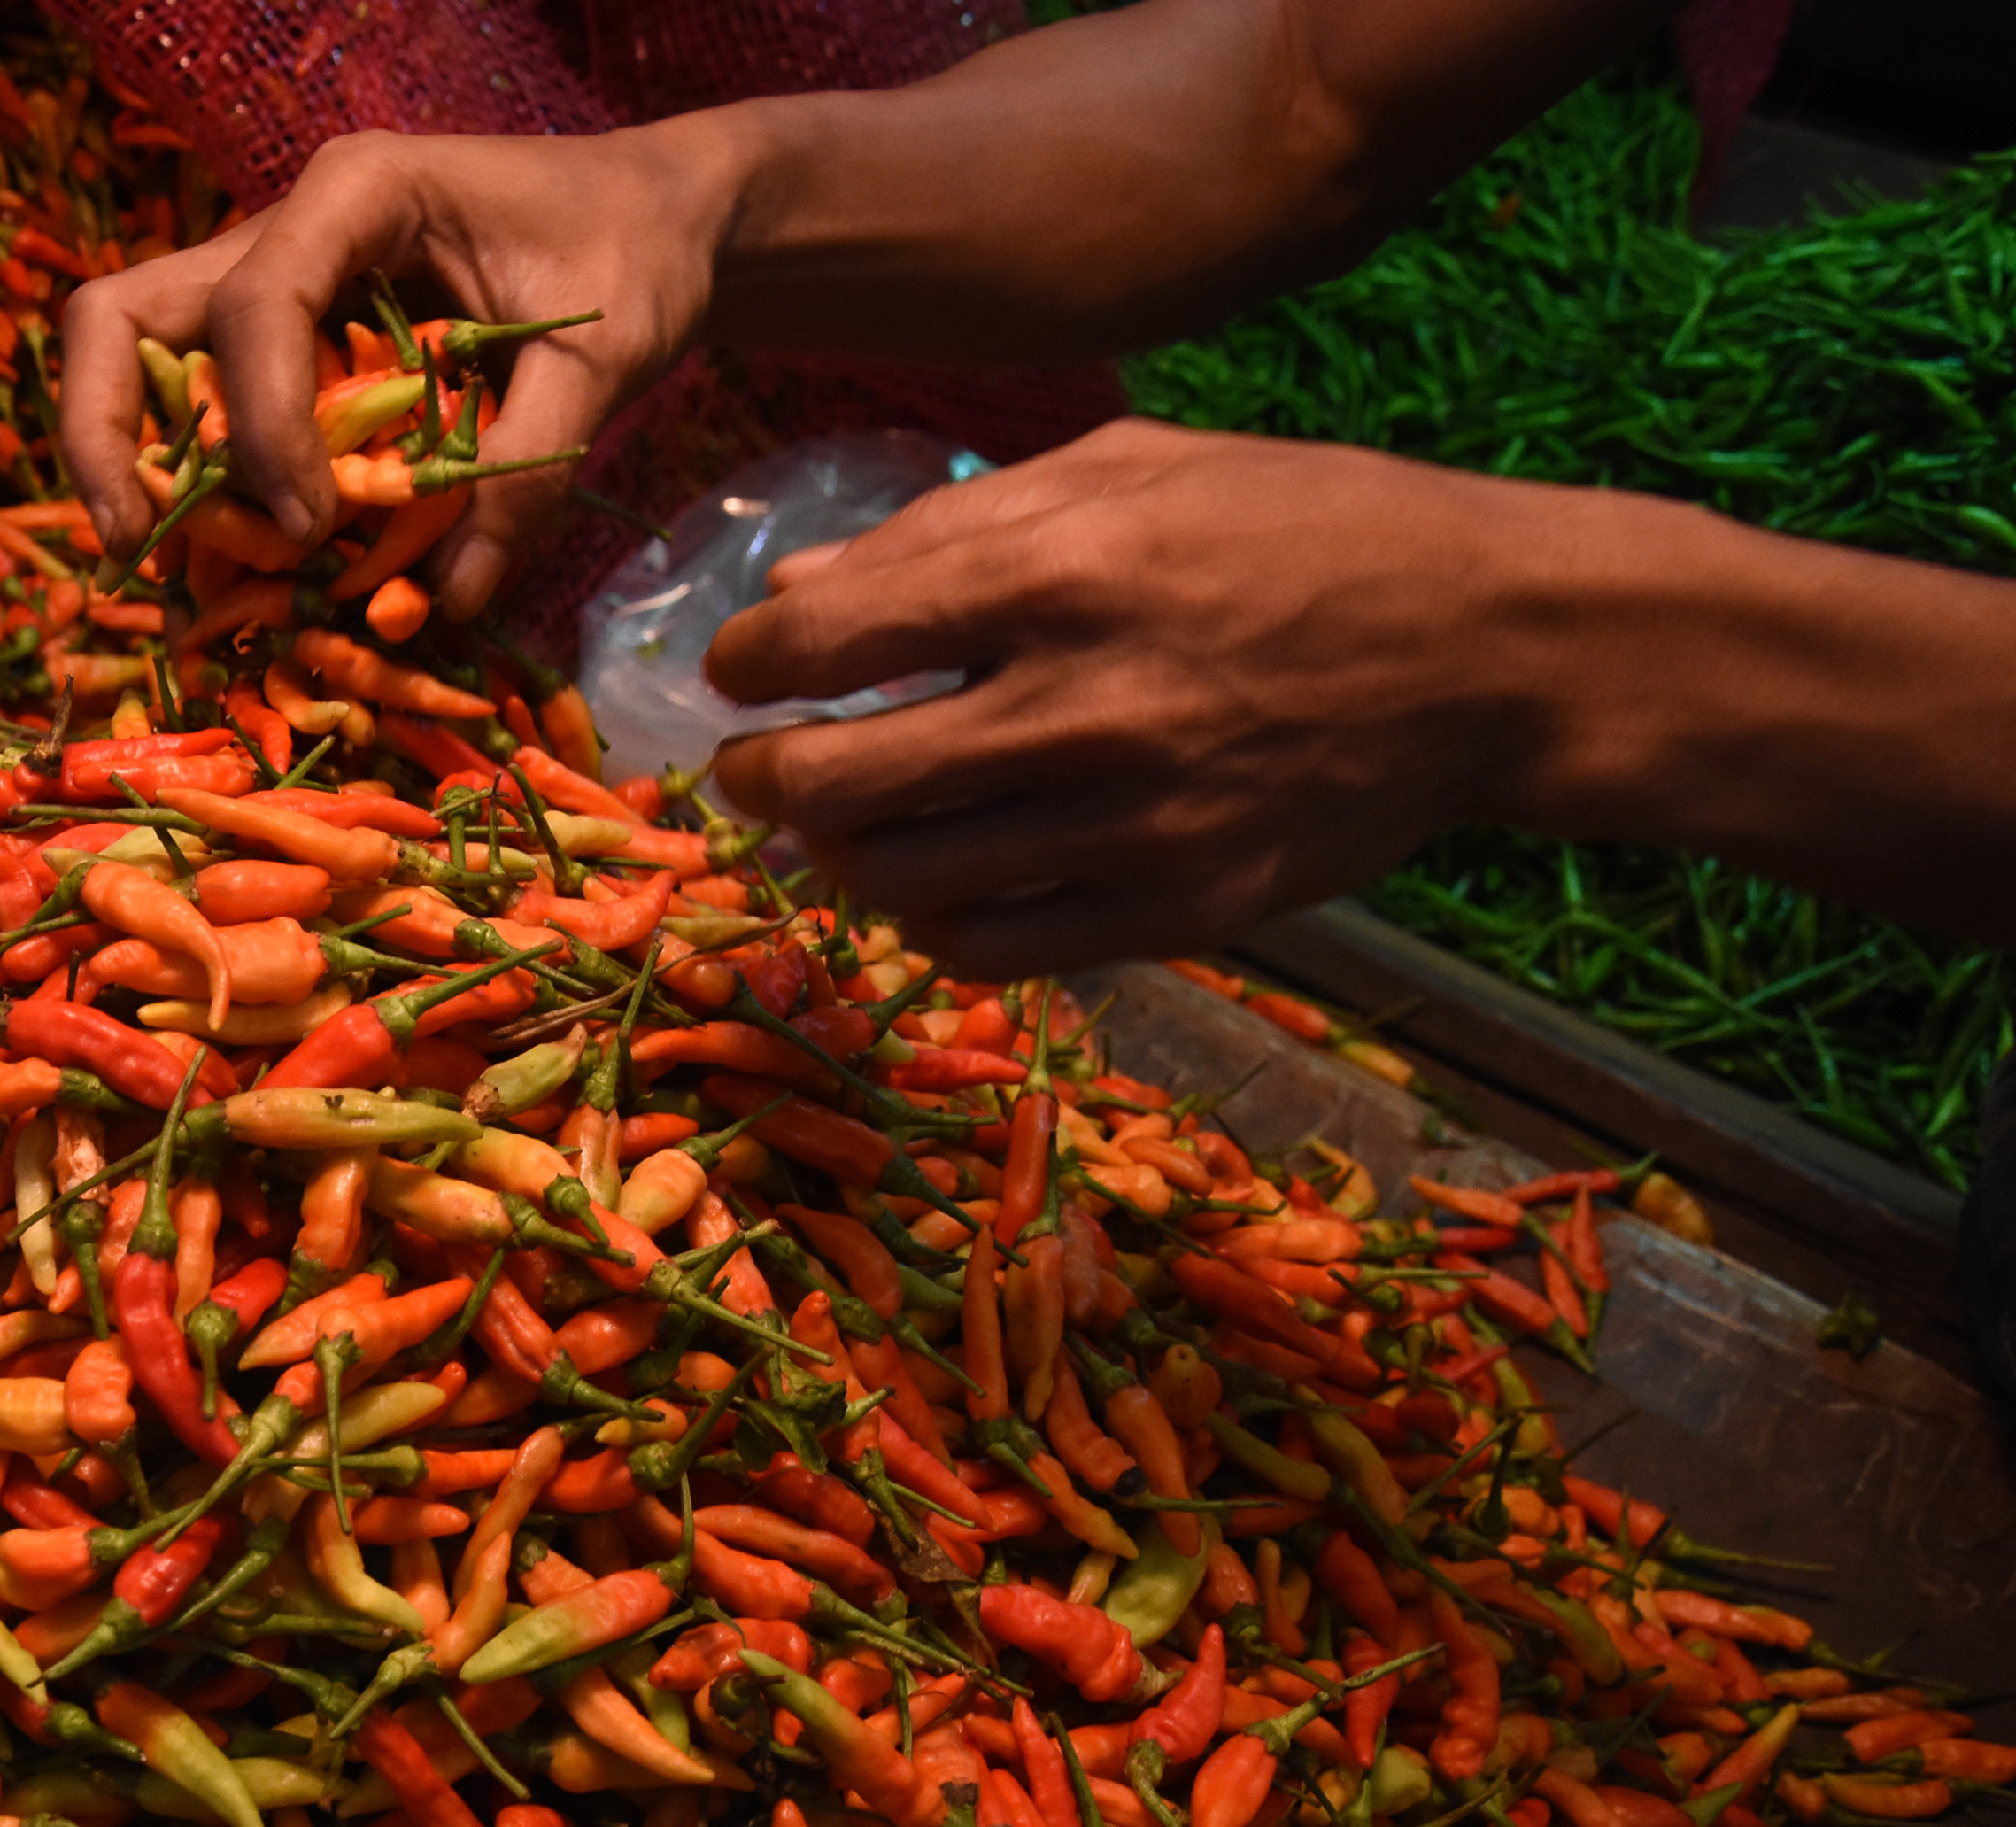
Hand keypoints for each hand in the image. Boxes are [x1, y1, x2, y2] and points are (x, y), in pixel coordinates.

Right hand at [56, 124, 741, 617]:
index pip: (255, 304)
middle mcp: (289, 230)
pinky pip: (201, 404)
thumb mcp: (608, 359)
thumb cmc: (631, 255)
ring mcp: (274, 285)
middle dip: (104, 435)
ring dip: (137, 467)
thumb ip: (528, 473)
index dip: (259, 424)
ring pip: (137, 356)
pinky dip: (201, 485)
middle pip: (124, 314)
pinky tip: (240, 559)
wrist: (652, 217)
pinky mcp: (286, 343)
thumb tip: (447, 600)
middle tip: (137, 549)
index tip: (307, 527)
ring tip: (176, 571)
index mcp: (361, 195)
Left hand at [706, 420, 1622, 977]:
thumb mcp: (1134, 467)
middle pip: (839, 781)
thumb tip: (795, 590)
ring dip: (842, 851)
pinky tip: (935, 875)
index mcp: (1068, 568)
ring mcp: (1133, 822)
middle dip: (763, 776)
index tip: (747, 667)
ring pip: (900, 876)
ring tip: (846, 818)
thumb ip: (955, 526)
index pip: (830, 639)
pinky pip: (989, 946)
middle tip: (757, 766)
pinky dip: (931, 918)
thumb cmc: (1306, 529)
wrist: (1492, 651)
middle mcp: (1088, 705)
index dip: (752, 660)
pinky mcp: (1176, 907)